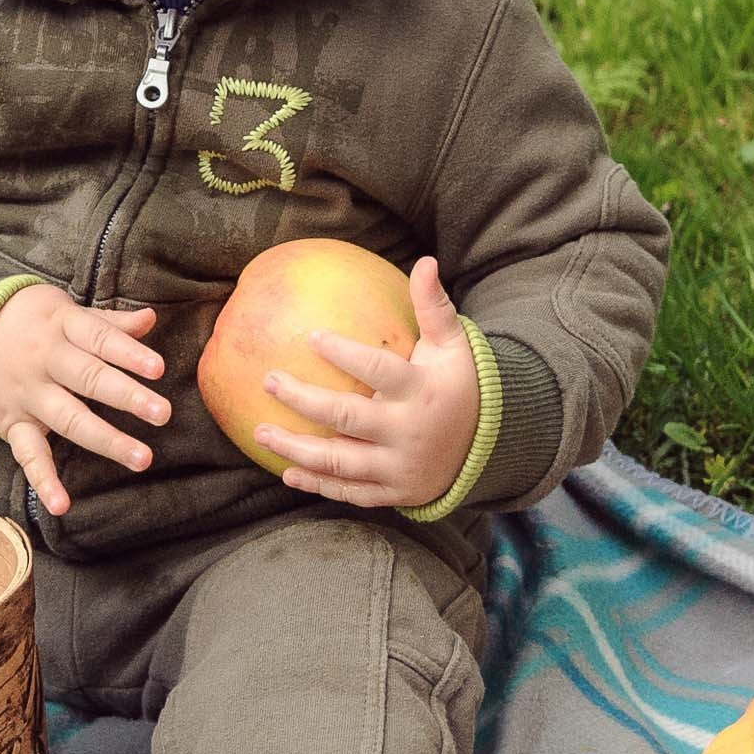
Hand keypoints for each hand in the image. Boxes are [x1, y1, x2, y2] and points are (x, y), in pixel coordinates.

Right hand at [0, 286, 167, 517]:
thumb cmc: (27, 321)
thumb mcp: (64, 310)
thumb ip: (108, 322)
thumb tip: (151, 318)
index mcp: (62, 327)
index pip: (100, 339)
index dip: (129, 353)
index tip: (158, 369)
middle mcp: (45, 361)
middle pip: (89, 378)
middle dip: (126, 397)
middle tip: (162, 414)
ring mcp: (28, 395)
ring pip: (69, 418)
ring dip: (105, 439)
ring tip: (141, 457)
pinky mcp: (13, 423)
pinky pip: (28, 453)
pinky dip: (42, 480)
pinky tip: (61, 505)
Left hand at [256, 257, 479, 509]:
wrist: (491, 447)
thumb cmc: (459, 385)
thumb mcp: (452, 346)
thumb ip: (433, 306)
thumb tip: (425, 261)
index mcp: (421, 391)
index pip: (378, 369)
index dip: (344, 353)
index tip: (310, 336)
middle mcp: (408, 431)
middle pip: (346, 417)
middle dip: (303, 400)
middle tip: (269, 379)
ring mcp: (401, 467)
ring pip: (340, 462)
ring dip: (296, 450)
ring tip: (261, 431)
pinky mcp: (395, 492)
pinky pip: (351, 492)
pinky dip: (318, 486)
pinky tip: (286, 473)